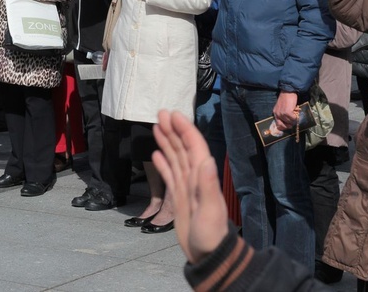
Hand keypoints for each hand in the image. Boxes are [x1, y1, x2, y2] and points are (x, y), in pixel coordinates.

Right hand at [151, 110, 228, 264]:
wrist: (208, 255)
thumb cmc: (211, 235)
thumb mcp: (210, 210)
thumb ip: (207, 185)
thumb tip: (206, 159)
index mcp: (202, 176)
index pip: (194, 146)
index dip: (185, 129)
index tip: (173, 114)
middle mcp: (195, 177)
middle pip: (183, 147)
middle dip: (173, 129)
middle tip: (160, 113)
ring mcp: (186, 186)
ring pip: (176, 157)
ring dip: (167, 141)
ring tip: (156, 126)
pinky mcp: (179, 196)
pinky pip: (170, 174)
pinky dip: (164, 163)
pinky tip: (156, 154)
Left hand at [273, 91, 298, 130]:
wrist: (288, 91)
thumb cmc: (286, 99)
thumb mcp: (282, 107)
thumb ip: (283, 114)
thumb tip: (289, 122)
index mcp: (275, 113)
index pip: (278, 125)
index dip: (284, 127)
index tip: (289, 126)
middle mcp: (277, 114)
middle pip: (284, 125)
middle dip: (290, 124)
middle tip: (294, 120)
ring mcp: (282, 114)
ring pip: (290, 122)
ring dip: (294, 119)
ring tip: (296, 113)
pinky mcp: (287, 112)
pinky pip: (293, 119)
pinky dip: (296, 116)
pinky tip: (296, 111)